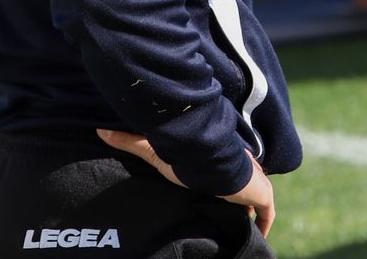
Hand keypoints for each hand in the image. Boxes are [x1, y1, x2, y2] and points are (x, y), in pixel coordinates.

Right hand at [96, 129, 275, 236]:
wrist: (212, 159)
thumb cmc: (185, 156)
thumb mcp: (155, 152)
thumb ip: (130, 142)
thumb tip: (100, 130)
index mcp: (218, 161)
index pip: (221, 176)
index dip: (220, 187)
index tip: (212, 199)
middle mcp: (238, 171)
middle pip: (240, 190)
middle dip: (236, 204)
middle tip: (223, 219)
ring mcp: (254, 183)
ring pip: (255, 203)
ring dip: (249, 215)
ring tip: (236, 231)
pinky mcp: (263, 195)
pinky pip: (267, 214)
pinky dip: (263, 226)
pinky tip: (256, 237)